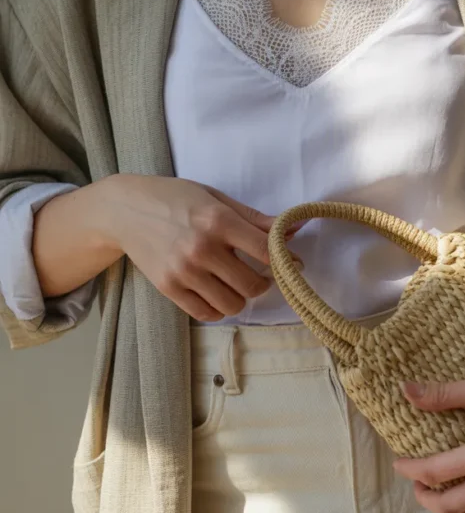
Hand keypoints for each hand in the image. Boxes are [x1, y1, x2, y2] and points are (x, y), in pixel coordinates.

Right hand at [97, 175, 303, 320]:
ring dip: (240, 298)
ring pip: (233, 304)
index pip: (266, 251)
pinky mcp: (169, 288)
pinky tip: (217, 293)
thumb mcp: (216, 198)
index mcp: (218, 221)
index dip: (286, 262)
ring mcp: (184, 271)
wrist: (124, 210)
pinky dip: (218, 308)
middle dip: (262, 283)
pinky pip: (207, 314)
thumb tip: (293, 230)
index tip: (292, 265)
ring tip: (235, 284)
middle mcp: (202, 248)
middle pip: (252, 285)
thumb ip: (254, 218)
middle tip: (259, 276)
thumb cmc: (174, 199)